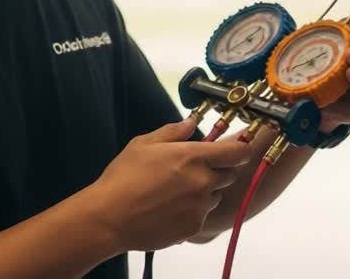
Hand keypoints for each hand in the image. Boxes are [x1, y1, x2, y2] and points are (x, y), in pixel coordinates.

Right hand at [88, 120, 252, 251]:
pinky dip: (192, 211)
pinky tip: (169, 208)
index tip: (237, 149)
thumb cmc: (123, 179)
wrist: (110, 218)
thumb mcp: (144, 144)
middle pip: (229, 175)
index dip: (240, 149)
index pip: (236, 152)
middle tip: (194, 170)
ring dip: (205, 192)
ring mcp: (199, 207)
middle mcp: (202, 182)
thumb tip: (191, 123)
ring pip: (215, 196)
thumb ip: (172, 132)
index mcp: (192, 157)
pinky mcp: (193, 226)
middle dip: (218, 170)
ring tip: (176, 192)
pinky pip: (202, 215)